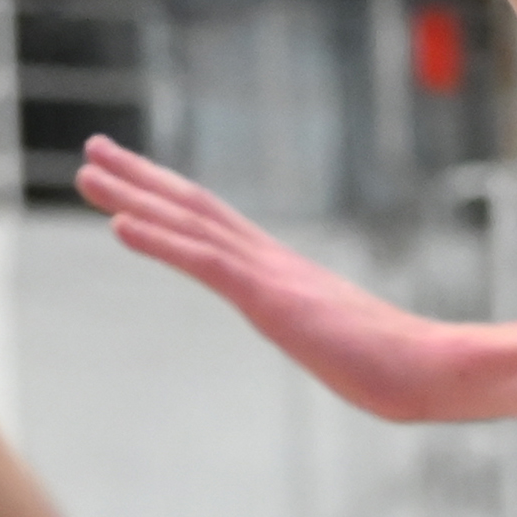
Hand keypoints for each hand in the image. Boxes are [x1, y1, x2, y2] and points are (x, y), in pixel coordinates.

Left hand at [76, 136, 463, 423]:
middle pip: (195, 205)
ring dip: (133, 196)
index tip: (129, 176)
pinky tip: (118, 225)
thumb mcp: (340, 345)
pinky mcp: (270, 297)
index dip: (168, 195)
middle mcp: (270, 259)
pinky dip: (158, 240)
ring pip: (191, 223)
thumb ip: (324, 333)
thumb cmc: (396, 363)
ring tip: (88, 173)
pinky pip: (205, 262)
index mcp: (282, 271)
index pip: (215, 222)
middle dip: (139, 177)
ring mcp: (270, 274)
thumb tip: (331, 346)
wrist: (428, 367)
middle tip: (93, 149)